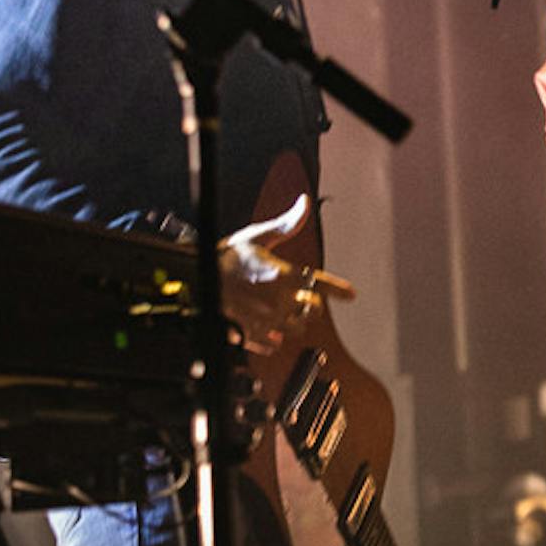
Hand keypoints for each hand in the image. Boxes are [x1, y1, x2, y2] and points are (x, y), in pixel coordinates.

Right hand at [219, 193, 355, 354]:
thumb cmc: (225, 257)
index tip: (352, 294)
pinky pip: (272, 343)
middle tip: (298, 296)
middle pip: (312, 310)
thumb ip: (286, 223)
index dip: (339, 289)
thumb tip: (305, 202)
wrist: (193, 282)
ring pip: (296, 329)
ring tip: (281, 311)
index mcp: (286, 276)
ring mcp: (267, 321)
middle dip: (309, 303)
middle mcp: (281, 302)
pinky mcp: (252, 335)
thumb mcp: (257, 235)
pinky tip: (269, 330)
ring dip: (293, 321)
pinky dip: (273, 338)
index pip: (321, 283)